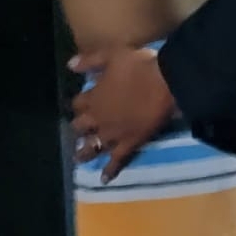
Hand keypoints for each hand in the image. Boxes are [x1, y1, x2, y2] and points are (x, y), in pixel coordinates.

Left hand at [70, 48, 176, 182]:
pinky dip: (110, 170)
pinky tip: (104, 179)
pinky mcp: (129, 144)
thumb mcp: (112, 55)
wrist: (166, 83)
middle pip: (81, 127)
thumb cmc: (140, 66)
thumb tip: (69, 65)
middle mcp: (98, 119)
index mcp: (93, 97)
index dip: (79, 103)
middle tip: (78, 131)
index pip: (78, 103)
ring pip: (93, 147)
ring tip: (79, 158)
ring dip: (84, 153)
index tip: (81, 103)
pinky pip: (117, 160)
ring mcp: (113, 134)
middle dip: (79, 128)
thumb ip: (90, 61)